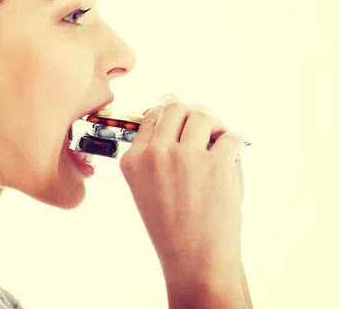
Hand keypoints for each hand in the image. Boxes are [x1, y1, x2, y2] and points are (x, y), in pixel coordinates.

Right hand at [120, 93, 245, 286]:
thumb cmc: (173, 226)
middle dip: (191, 113)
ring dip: (213, 123)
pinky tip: (230, 158)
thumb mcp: (145, 187)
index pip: (150, 118)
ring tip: (218, 139)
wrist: (194, 260)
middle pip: (175, 108)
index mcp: (133, 161)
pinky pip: (230, 136)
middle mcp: (155, 154)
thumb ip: (152, 153)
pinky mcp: (216, 164)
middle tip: (202, 127)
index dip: (168, 116)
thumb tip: (172, 106)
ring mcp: (185, 157)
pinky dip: (234, 143)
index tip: (181, 122)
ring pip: (202, 115)